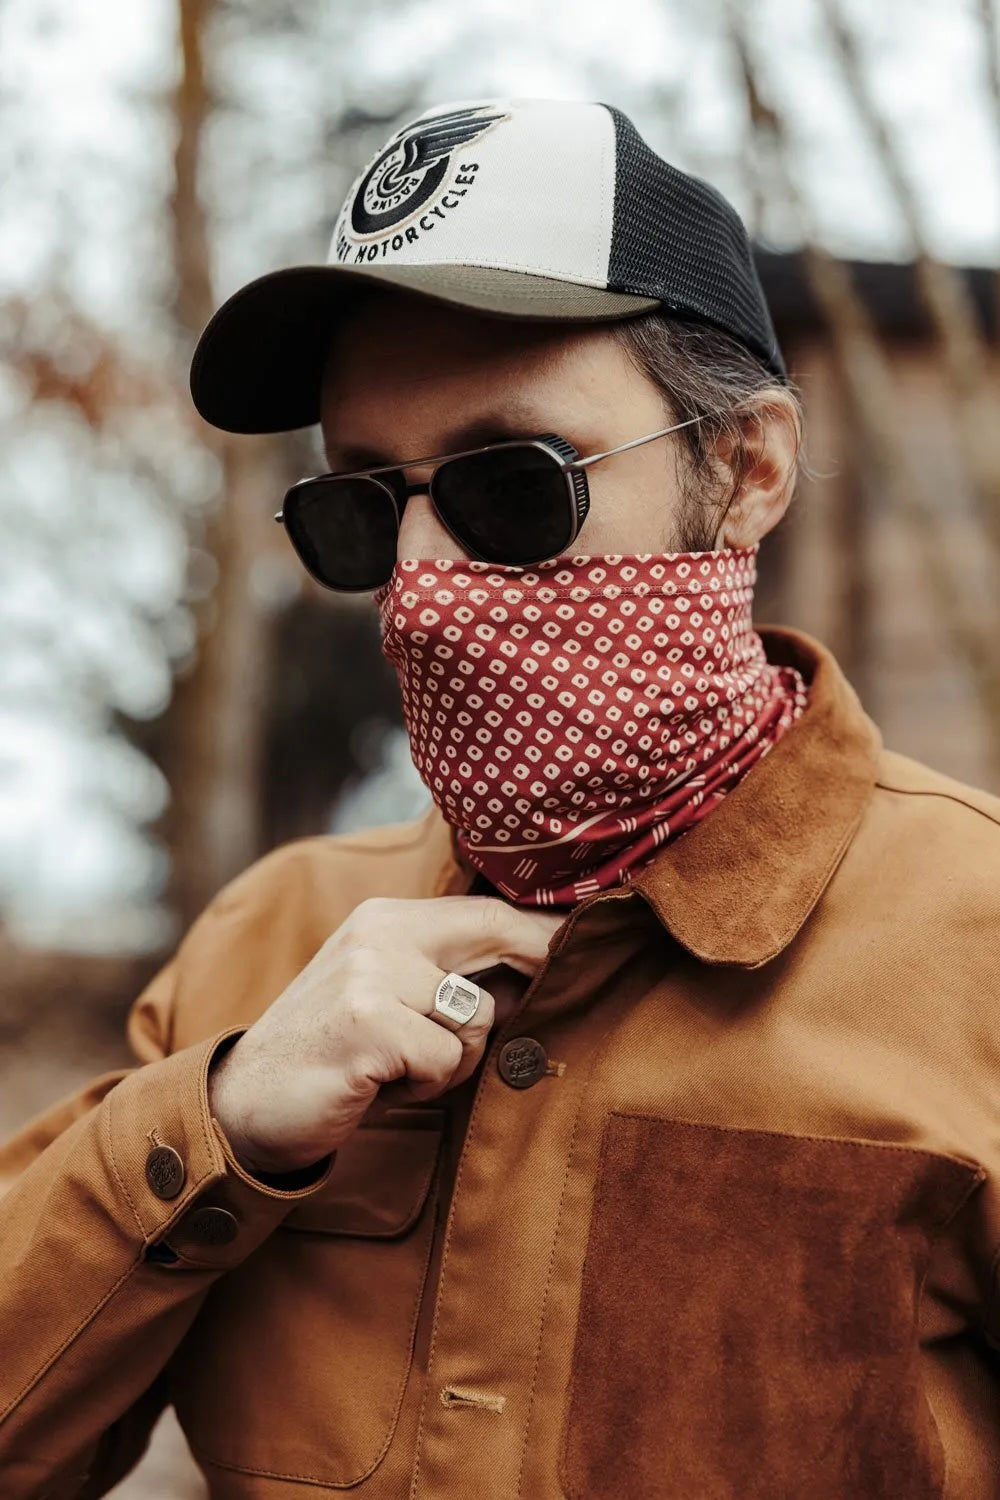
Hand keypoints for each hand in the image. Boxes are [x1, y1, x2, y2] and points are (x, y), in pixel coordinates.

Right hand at [208, 896, 561, 1175]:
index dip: (542, 931)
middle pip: (494, 936)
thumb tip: (537, 970)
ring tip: (404, 1069)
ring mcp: (371, 975)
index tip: (584, 941)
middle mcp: (378, 932)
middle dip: (532, 972)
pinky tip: (385, 1086)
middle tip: (532, 1008)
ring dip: (455, 1059)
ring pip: (476, 1017)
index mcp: (384, 917)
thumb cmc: (332, 1056)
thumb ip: (445, 975)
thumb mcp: (384, 995)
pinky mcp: (369, 1025)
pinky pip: (447, 1061)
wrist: (244, 1105)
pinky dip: (429, 1086)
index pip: (485, 912)